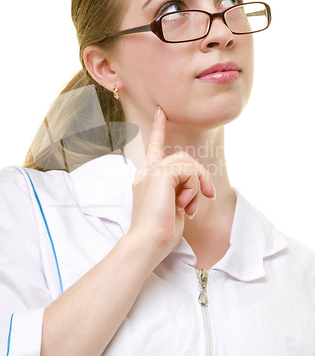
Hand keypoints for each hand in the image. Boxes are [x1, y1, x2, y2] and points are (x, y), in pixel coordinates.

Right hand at [128, 106, 215, 267]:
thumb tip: (196, 187)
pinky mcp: (160, 173)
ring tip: (189, 207)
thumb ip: (180, 191)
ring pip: (188, 163)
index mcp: (147, 178)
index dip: (158, 130)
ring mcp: (152, 171)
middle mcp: (147, 171)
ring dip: (196, 185)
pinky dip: (193, 188)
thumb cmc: (160, 233)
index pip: (153, 148)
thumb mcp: (173, 208)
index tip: (161, 113)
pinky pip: (189, 171)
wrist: (147, 242)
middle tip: (207, 196)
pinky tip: (184, 204)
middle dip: (199, 176)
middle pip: (182, 157)